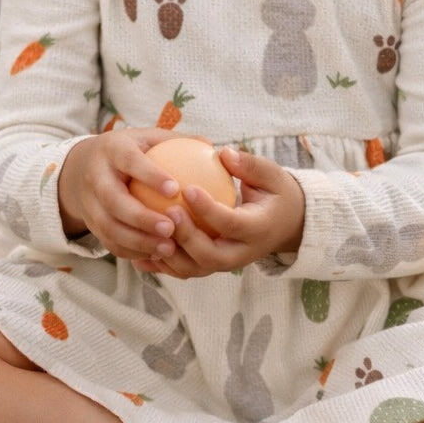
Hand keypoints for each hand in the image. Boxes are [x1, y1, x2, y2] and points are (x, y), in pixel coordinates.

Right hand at [57, 128, 186, 261]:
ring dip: (138, 241)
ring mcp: (89, 203)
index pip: (130, 161)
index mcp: (112, 150)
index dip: (150, 176)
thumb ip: (176, 142)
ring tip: (168, 248)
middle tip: (171, 228)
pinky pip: (109, 242)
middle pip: (114, 200)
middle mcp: (96, 176)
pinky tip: (157, 256)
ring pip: (109, 227)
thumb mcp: (146, 138)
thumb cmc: (128, 152)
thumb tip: (211, 147)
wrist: (81, 169)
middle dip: (141, 218)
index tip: (175, 190)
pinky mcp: (90, 224)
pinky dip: (132, 251)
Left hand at [133, 147, 304, 279]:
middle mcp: (242, 254)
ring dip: (169, 255)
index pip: (232, 224)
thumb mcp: (271, 176)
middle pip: (210, 256)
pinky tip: (139, 250)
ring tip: (147, 232)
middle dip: (186, 237)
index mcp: (258, 230)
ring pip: (193, 269)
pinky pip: (184, 270)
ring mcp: (226, 265)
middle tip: (167, 212)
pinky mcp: (212, 268)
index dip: (208, 210)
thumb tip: (222, 152)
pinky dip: (162, 263)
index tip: (188, 189)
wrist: (285, 226)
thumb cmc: (274, 194)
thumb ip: (249, 165)